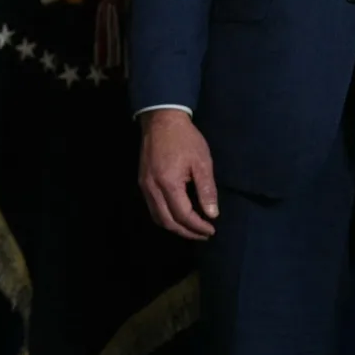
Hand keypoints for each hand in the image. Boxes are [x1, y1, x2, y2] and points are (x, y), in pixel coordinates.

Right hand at [138, 109, 219, 239]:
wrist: (161, 120)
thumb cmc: (185, 139)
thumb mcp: (202, 162)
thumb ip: (206, 190)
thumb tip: (212, 214)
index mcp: (169, 183)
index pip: (183, 215)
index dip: (198, 226)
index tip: (212, 230)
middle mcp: (153, 188)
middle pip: (168, 221)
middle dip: (187, 232)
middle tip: (203, 234)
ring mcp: (144, 186)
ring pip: (157, 217)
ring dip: (175, 227)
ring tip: (192, 229)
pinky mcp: (142, 181)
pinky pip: (152, 207)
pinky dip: (165, 217)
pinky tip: (177, 215)